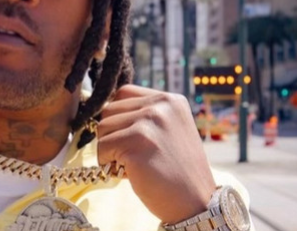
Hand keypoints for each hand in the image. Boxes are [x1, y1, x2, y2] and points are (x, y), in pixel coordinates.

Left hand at [97, 85, 215, 223]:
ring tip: (132, 162)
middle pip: (109, 109)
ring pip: (102, 127)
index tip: (130, 136)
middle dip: (112, 133)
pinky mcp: (136, 143)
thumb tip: (106, 108)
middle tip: (132, 153)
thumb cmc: (176, 169)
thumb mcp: (170, 129)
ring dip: (109, 148)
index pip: (123, 93)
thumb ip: (145, 114)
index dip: (119, 116)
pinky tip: (128, 171)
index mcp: (170, 99)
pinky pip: (102, 147)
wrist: (195, 203)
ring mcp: (148, 123)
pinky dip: (107, 162)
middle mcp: (160, 106)